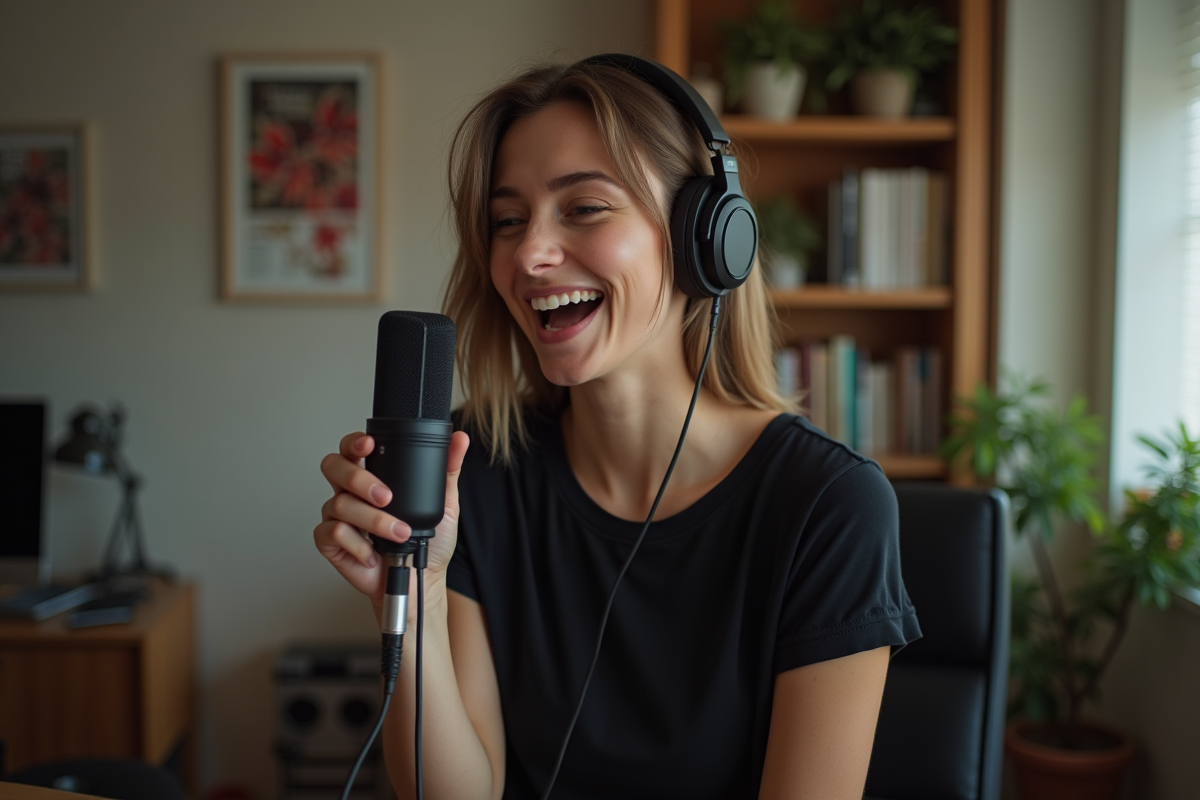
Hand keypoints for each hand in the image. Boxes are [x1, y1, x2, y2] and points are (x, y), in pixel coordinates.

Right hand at [314, 430, 470, 604]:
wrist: (421, 579)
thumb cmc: (428, 541)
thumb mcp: (445, 503)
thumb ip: (448, 470)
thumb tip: (459, 440)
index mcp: (373, 476)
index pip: (352, 448)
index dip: (354, 442)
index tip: (369, 444)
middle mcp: (350, 492)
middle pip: (334, 467)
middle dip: (358, 478)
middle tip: (386, 496)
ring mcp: (337, 515)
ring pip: (339, 503)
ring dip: (372, 519)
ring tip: (398, 532)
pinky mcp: (329, 541)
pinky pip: (332, 532)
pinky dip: (357, 544)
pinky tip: (373, 553)